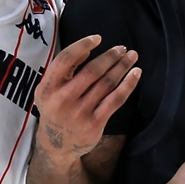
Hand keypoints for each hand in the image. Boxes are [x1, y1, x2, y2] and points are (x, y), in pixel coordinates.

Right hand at [34, 35, 140, 162]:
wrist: (57, 145)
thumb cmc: (55, 110)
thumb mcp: (49, 91)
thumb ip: (64, 72)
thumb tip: (87, 51)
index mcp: (48, 88)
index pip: (66, 59)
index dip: (82, 45)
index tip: (97, 38)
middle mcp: (63, 99)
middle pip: (92, 71)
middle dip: (110, 56)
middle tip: (122, 48)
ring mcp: (80, 112)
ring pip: (106, 83)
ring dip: (122, 66)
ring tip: (131, 56)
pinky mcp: (95, 123)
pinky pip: (115, 99)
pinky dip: (128, 84)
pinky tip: (136, 73)